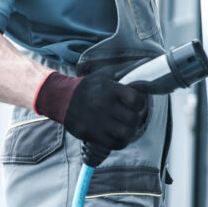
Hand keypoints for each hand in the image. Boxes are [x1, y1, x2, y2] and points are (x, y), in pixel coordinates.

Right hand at [34, 71, 149, 149]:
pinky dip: (120, 141)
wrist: (60, 99)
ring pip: (126, 133)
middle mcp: (103, 105)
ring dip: (129, 131)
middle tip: (130, 116)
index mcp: (108, 89)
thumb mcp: (104, 74)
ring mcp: (97, 122)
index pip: (136, 100)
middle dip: (134, 118)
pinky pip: (116, 144)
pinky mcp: (92, 134)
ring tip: (125, 127)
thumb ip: (125, 70)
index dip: (140, 103)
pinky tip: (117, 135)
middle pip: (133, 119)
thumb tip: (146, 62)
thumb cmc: (87, 87)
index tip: (135, 103)